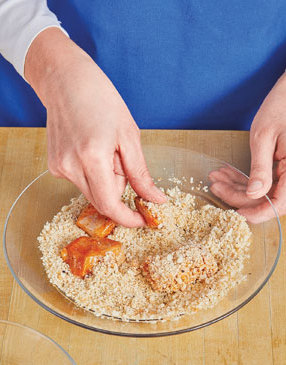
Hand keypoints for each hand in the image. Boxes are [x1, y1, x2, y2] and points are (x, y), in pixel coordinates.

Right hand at [25, 28, 165, 226]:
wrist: (66, 81)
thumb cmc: (101, 100)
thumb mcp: (129, 135)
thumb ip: (141, 173)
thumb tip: (155, 199)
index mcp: (92, 157)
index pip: (110, 205)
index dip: (128, 218)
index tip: (142, 220)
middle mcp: (70, 167)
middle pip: (102, 198)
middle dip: (119, 187)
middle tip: (121, 159)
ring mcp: (59, 167)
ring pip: (92, 190)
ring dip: (106, 178)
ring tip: (105, 149)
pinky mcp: (54, 165)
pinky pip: (81, 180)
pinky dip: (93, 172)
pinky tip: (91, 148)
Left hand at [209, 73, 285, 223]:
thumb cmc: (280, 107)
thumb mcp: (264, 138)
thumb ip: (260, 169)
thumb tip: (253, 195)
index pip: (278, 205)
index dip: (256, 213)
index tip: (234, 213)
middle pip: (266, 198)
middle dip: (237, 194)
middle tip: (215, 185)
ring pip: (262, 190)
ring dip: (237, 186)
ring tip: (217, 177)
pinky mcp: (282, 167)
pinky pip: (264, 180)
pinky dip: (244, 178)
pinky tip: (227, 172)